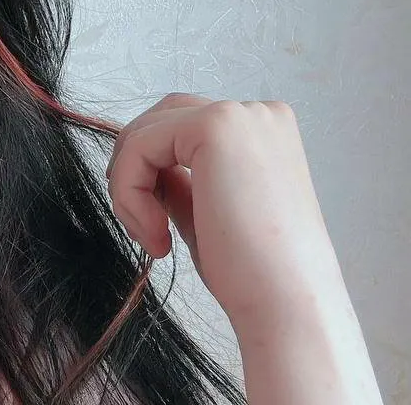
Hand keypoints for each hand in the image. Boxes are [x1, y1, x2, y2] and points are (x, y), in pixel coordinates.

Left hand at [105, 92, 385, 402]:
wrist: (286, 302)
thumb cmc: (253, 270)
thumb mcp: (206, 208)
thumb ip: (178, 178)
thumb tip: (141, 165)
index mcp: (264, 131)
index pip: (180, 129)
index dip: (150, 173)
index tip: (154, 228)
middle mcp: (257, 113)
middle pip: (159, 120)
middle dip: (134, 171)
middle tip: (142, 227)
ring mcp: (239, 114)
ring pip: (143, 133)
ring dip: (128, 187)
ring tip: (151, 237)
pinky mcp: (215, 126)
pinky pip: (139, 145)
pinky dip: (129, 191)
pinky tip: (155, 235)